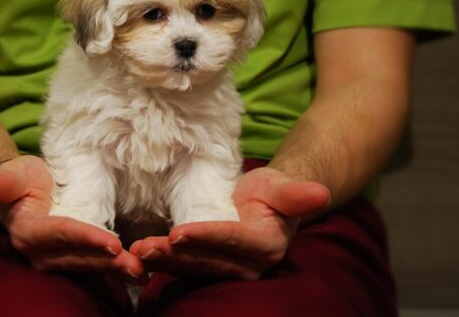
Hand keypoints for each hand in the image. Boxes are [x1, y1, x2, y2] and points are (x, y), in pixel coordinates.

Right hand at [0, 155, 143, 280]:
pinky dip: (115, 268)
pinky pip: (94, 264)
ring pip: (89, 265)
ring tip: (140, 270)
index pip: (61, 235)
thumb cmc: (19, 180)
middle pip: (79, 257)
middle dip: (107, 262)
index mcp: (28, 232)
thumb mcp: (10, 176)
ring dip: (115, 270)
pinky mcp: (72, 259)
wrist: (24, 191)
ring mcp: (57, 259)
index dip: (86, 238)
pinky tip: (138, 271)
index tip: (112, 242)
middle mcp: (41, 253)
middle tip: (136, 264)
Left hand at [129, 167, 329, 278]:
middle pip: (208, 259)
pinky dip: (163, 261)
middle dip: (175, 254)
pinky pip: (185, 265)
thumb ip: (297, 193)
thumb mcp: (282, 188)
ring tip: (137, 251)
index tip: (178, 231)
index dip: (206, 236)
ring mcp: (228, 269)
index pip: (232, 241)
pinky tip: (140, 255)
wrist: (264, 205)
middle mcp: (248, 265)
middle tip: (145, 246)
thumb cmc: (272, 193)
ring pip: (192, 266)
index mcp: (266, 245)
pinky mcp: (210, 266)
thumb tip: (321, 193)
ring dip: (164, 260)